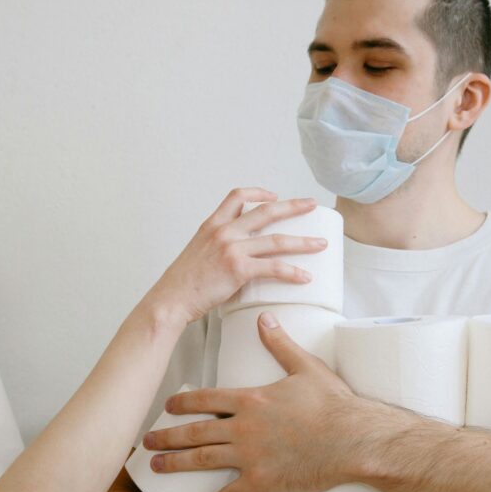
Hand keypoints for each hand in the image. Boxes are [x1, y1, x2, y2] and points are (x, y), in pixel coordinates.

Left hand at [145, 310, 380, 491]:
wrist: (352, 439)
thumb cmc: (333, 403)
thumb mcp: (306, 367)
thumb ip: (280, 344)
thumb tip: (264, 319)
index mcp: (251, 399)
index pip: (206, 399)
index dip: (183, 402)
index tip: (167, 406)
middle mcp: (244, 427)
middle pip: (195, 431)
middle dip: (167, 436)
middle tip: (146, 441)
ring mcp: (250, 456)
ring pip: (202, 460)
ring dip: (176, 464)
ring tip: (154, 467)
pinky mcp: (262, 481)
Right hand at [146, 189, 328, 325]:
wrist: (171, 298)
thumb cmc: (183, 282)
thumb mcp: (197, 252)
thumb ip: (217, 245)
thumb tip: (235, 253)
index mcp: (212, 225)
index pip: (237, 196)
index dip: (259, 193)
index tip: (273, 196)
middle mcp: (224, 231)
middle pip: (267, 211)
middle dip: (294, 207)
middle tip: (311, 205)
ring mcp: (232, 248)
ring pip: (277, 240)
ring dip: (303, 242)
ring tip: (320, 244)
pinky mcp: (239, 269)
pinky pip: (273, 267)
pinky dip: (292, 272)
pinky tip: (304, 277)